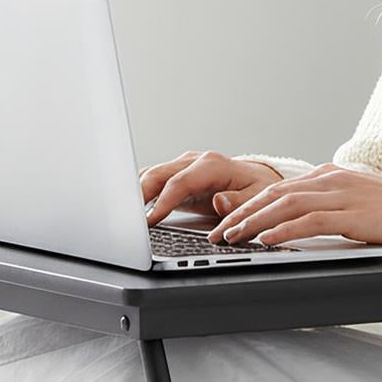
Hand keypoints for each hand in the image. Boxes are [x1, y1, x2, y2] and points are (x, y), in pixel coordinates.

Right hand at [140, 151, 283, 225]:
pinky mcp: (177, 176)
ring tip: (122, 214)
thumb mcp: (258, 198)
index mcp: (212, 165)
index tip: (150, 220)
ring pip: (151, 175)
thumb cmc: (259, 190)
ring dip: (135, 192)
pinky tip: (130, 209)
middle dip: (139, 194)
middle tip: (126, 218)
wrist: (258, 181)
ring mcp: (183, 167)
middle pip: (158, 174)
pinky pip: (153, 181)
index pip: (180, 182)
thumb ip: (239, 202)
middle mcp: (194, 162)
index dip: (163, 201)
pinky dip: (140, 193)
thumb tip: (219, 201)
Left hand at [206, 163, 381, 254]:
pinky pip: (310, 220)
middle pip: (274, 193)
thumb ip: (326, 207)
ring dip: (254, 222)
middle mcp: (331, 179)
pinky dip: (284, 230)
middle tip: (218, 232)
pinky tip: (267, 240)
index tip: (226, 220)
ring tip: (232, 238)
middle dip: (241, 213)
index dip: (248, 204)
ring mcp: (342, 194)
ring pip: (285, 205)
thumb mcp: (355, 203)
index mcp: (330, 175)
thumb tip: (296, 223)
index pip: (278, 188)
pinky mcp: (353, 214)